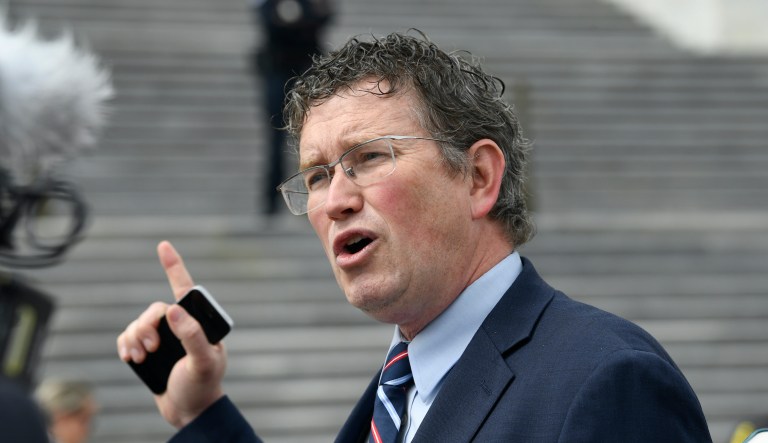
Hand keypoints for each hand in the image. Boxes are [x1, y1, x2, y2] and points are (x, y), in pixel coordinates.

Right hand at [116, 241, 226, 427]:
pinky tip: (130, 357)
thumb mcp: (203, 362)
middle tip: (151, 347)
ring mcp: (163, 337)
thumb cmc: (202, 385)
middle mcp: (180, 325)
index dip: (173, 266)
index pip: (185, 289)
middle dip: (147, 325)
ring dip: (135, 337)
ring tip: (141, 357)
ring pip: (139, 323)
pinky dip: (125, 344)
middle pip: (154, 310)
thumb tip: (173, 309)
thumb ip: (193, 336)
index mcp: (199, 323)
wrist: (188, 410)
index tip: (163, 245)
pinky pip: (128, 336)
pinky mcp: (147, 349)